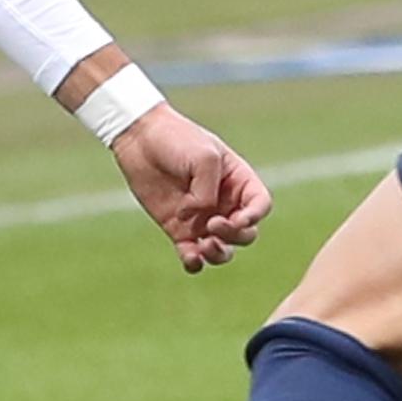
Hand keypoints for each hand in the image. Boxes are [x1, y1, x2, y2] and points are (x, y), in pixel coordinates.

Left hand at [110, 103, 271, 274]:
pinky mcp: (178, 229)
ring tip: (204, 246)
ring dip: (219, 254)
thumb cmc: (177, 139)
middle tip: (212, 225)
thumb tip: (197, 221)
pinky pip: (192, 255)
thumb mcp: (203, 158)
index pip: (260, 205)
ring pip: (222, 250)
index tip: (237, 219)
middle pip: (245, 233)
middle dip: (235, 235)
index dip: (254, 217)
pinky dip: (195, 262)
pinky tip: (191, 258)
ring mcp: (201, 219)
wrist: (141, 138)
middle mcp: (224, 203)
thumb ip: (207, 193)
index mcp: (238, 181)